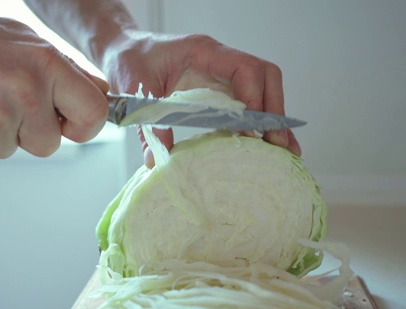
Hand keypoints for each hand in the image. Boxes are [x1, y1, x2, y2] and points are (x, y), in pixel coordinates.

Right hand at [0, 1, 108, 161]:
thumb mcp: (22, 38)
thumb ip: (65, 69)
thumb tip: (101, 95)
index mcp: (46, 62)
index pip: (95, 112)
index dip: (85, 125)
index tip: (72, 125)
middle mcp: (25, 91)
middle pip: (51, 144)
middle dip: (31, 132)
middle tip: (2, 102)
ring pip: (15, 151)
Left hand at [101, 30, 300, 167]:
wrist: (123, 50)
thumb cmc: (128, 60)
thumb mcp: (134, 89)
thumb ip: (147, 123)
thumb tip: (157, 160)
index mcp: (203, 51)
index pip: (244, 68)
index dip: (255, 98)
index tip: (253, 129)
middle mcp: (219, 60)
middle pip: (265, 77)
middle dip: (275, 110)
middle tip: (279, 144)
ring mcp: (222, 73)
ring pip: (262, 88)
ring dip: (273, 117)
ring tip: (282, 148)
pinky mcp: (219, 87)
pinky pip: (248, 101)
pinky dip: (259, 121)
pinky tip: (265, 143)